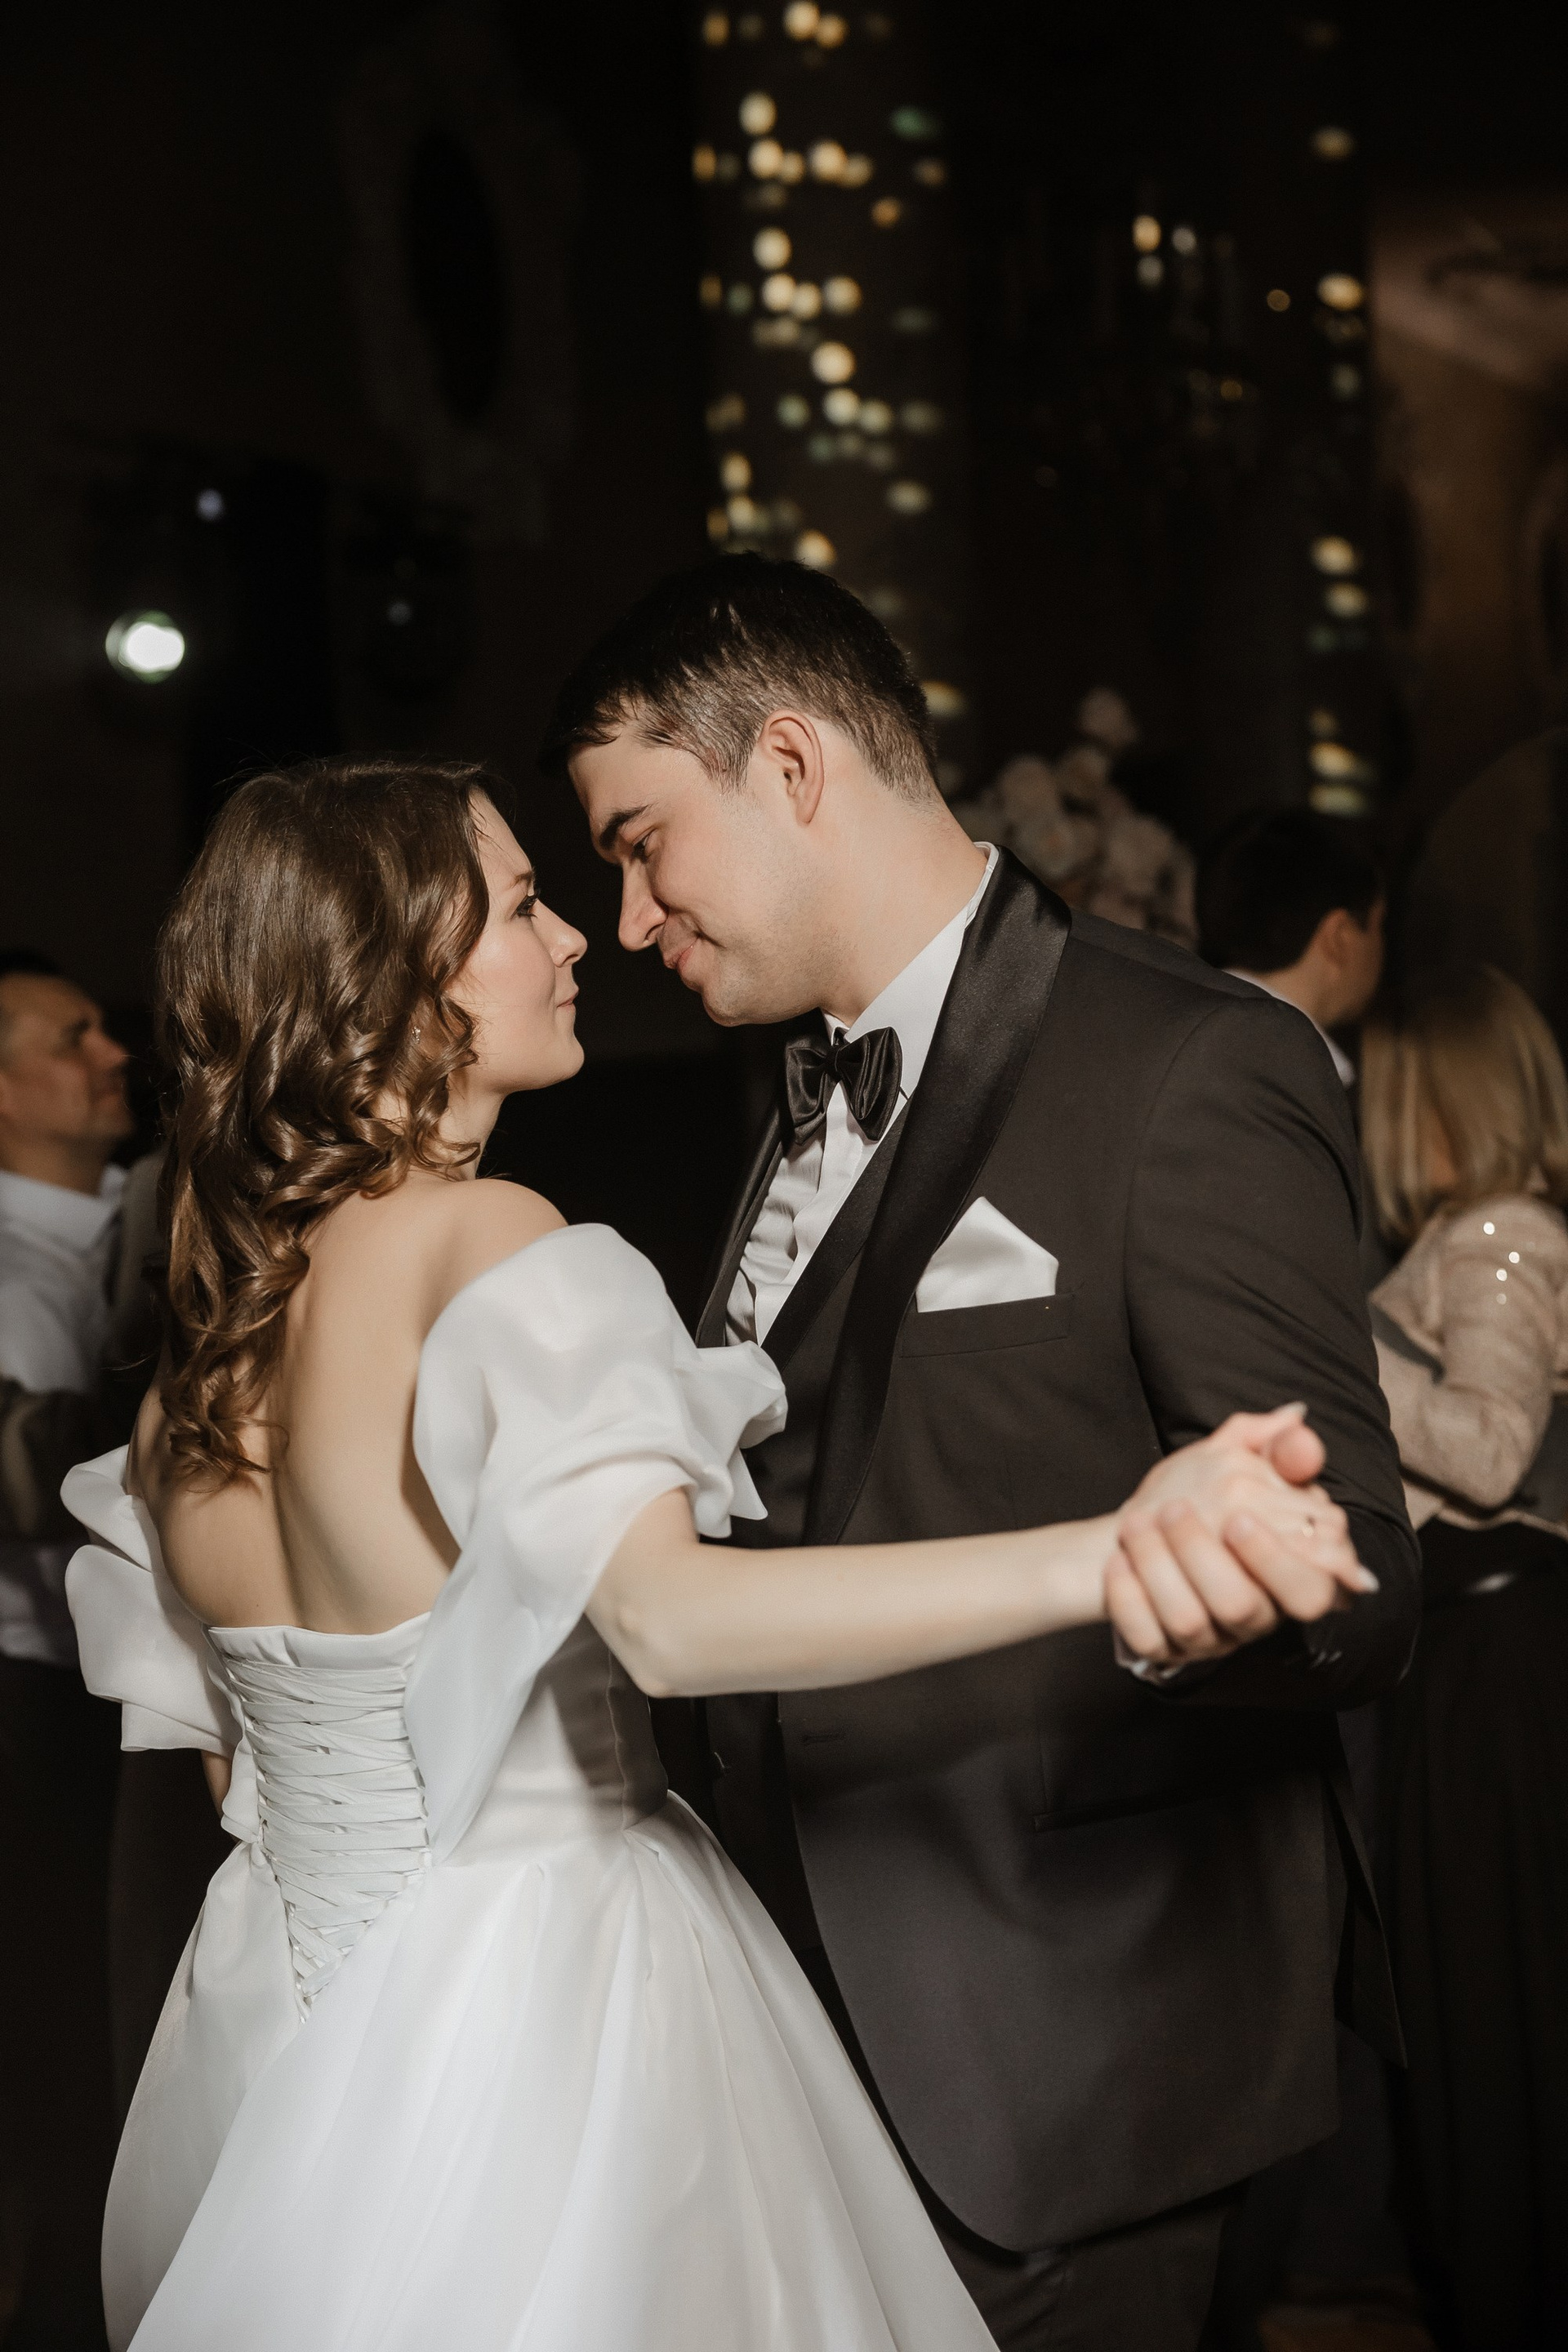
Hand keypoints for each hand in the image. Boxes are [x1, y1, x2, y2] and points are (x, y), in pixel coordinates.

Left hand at [1106, 1406, 1376, 1668]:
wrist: (1132, 1531)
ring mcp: (1206, 1636)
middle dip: (1205, 1557)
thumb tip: (1296, 1418)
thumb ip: (1269, 1446)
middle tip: (1175, 1510)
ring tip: (1135, 1521)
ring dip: (1157, 1565)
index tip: (1239, 1517)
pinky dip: (1127, 1597)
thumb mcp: (1233, 1464)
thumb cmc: (1198, 1499)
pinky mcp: (1161, 1647)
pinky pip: (1145, 1637)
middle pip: (1243, 1607)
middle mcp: (1250, 1614)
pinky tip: (1117, 1561)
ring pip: (1189, 1622)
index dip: (1277, 1559)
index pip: (1309, 1590)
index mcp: (1282, 1575)